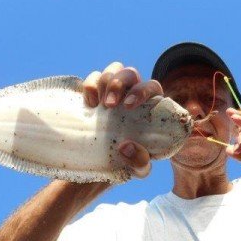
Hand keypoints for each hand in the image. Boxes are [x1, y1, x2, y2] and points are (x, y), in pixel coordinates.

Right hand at [82, 62, 163, 178]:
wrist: (101, 166)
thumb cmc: (129, 163)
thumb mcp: (138, 169)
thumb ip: (140, 162)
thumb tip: (126, 146)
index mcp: (150, 107)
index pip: (152, 87)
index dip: (142, 91)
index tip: (128, 106)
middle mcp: (133, 94)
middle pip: (130, 74)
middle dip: (119, 83)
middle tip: (109, 105)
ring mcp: (113, 92)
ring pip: (112, 70)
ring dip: (105, 82)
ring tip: (98, 105)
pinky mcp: (95, 94)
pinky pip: (93, 78)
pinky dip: (89, 84)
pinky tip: (88, 102)